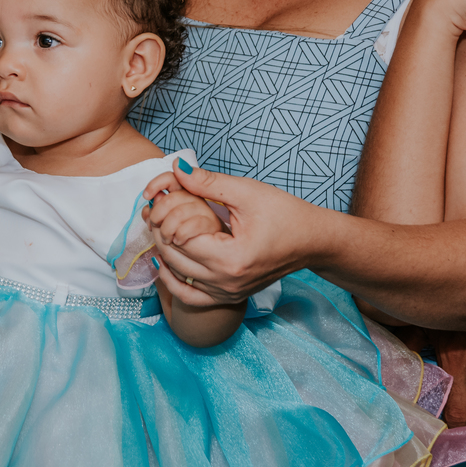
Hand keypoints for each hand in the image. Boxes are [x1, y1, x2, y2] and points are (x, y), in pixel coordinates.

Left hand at [141, 161, 326, 306]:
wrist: (312, 241)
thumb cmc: (285, 214)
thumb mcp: (246, 192)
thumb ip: (207, 182)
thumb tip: (175, 169)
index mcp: (232, 258)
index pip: (180, 237)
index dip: (165, 214)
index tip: (159, 196)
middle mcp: (227, 282)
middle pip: (174, 257)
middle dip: (159, 229)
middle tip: (154, 208)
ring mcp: (228, 293)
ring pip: (177, 275)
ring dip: (163, 250)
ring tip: (159, 226)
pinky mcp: (229, 297)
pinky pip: (190, 297)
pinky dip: (172, 281)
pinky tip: (163, 261)